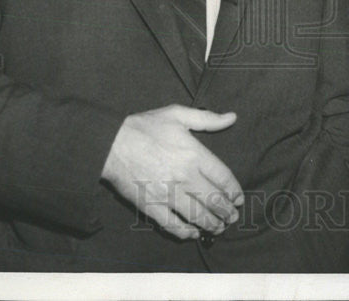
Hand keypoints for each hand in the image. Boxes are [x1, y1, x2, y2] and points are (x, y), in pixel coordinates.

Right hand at [101, 104, 242, 239]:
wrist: (110, 144)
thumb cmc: (144, 127)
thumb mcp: (177, 114)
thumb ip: (207, 119)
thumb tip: (232, 117)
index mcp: (194, 154)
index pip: (223, 178)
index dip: (234, 191)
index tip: (238, 198)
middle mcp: (184, 176)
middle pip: (214, 200)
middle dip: (227, 212)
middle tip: (233, 217)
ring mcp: (168, 194)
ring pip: (197, 215)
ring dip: (212, 224)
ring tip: (220, 227)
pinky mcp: (151, 206)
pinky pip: (172, 225)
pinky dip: (185, 232)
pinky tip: (193, 233)